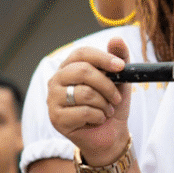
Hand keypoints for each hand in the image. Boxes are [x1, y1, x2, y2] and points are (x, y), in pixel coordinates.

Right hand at [48, 37, 130, 165]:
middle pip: (82, 71)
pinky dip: (99, 117)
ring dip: (104, 104)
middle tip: (117, 97)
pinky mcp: (56, 118)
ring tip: (106, 110)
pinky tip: (97, 120)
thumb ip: (118, 59)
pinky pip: (84, 112)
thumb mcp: (120, 80)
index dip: (102, 58)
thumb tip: (116, 39)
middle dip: (107, 86)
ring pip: (85, 93)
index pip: (81, 53)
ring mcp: (52, 100)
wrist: (109, 133)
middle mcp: (56, 81)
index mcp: (69, 68)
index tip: (121, 67)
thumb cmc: (111, 104)